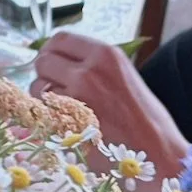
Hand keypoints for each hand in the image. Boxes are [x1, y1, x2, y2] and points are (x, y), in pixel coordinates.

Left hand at [30, 33, 187, 191]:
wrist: (154, 151)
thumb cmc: (143, 116)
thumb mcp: (122, 75)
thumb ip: (92, 66)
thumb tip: (60, 62)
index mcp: (105, 55)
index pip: (60, 39)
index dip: (50, 50)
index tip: (51, 60)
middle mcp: (87, 72)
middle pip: (43, 61)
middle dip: (44, 73)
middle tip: (53, 87)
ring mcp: (73, 98)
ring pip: (36, 88)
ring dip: (42, 97)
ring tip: (62, 108)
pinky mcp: (64, 124)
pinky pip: (40, 114)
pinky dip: (43, 118)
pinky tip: (61, 124)